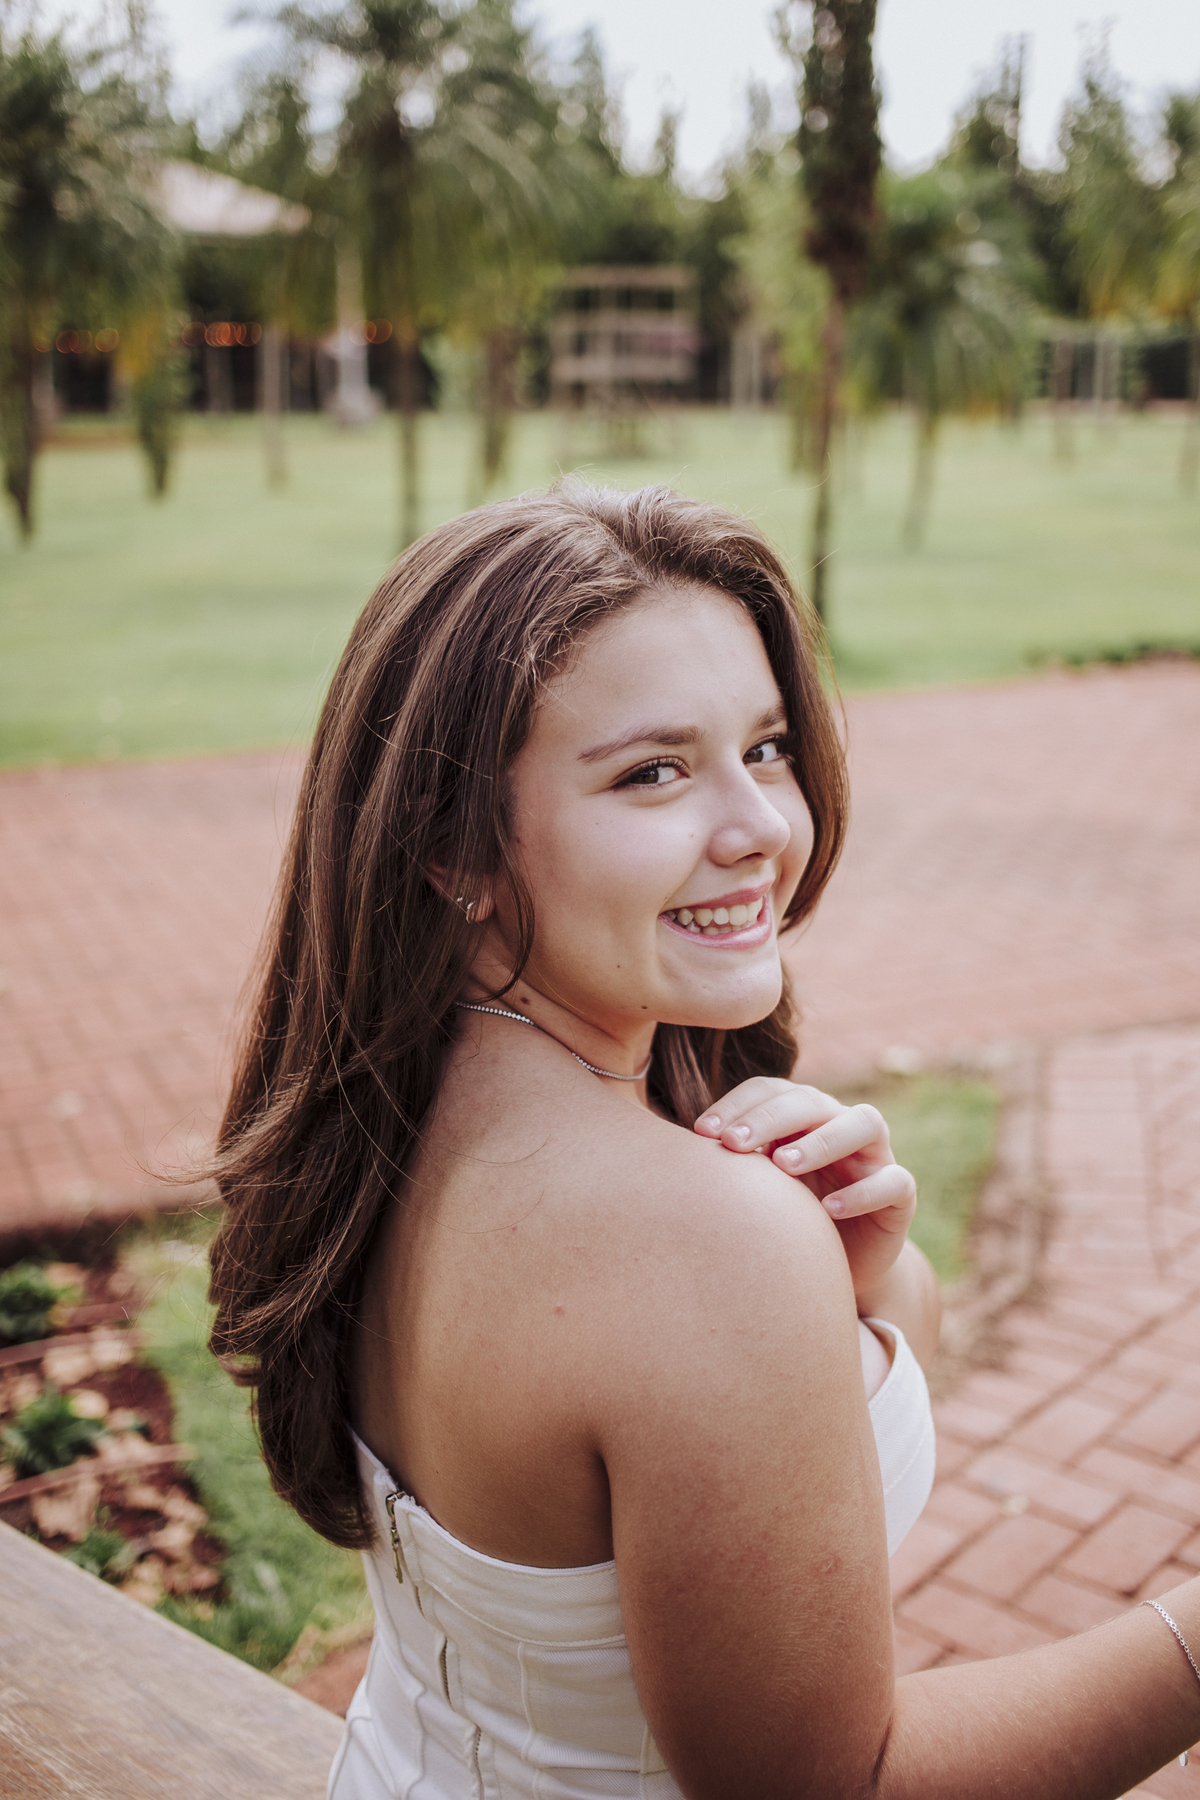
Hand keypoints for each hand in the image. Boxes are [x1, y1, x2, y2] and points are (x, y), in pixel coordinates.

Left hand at [695, 1078, 917, 1304]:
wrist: (836, 1269)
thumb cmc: (786, 1220)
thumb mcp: (756, 1190)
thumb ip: (731, 1165)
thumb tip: (671, 1153)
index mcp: (800, 1115)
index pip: (770, 1090)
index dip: (737, 1104)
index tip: (700, 1132)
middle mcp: (839, 1124)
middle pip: (812, 1099)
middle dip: (771, 1118)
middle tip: (733, 1145)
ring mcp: (875, 1156)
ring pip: (863, 1123)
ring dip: (821, 1140)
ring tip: (783, 1165)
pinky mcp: (900, 1195)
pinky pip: (893, 1181)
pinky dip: (862, 1192)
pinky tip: (826, 1210)